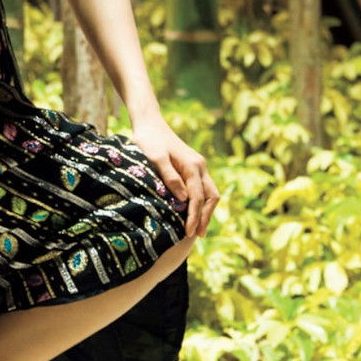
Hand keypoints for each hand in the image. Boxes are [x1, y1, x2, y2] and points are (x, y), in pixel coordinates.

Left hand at [130, 114, 218, 237]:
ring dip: (206, 211)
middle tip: (198, 236)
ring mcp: (199, 166)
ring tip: (198, 230)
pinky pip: (203, 188)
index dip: (195, 216)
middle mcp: (200, 166)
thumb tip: (183, 199)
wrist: (150, 124)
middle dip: (205, 217)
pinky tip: (194, 214)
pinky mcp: (193, 167)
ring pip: (210, 193)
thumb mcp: (156, 158)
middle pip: (211, 196)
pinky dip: (202, 203)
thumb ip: (169, 177)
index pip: (197, 197)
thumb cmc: (149, 141)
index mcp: (193, 165)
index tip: (189, 233)